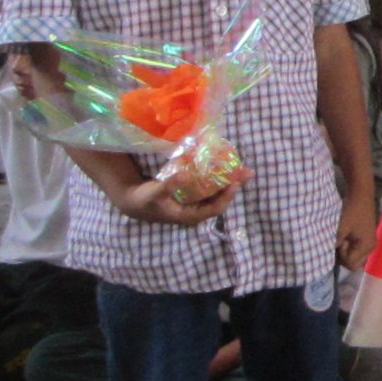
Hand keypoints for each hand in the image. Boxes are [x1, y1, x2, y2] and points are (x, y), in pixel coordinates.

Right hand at [113, 165, 254, 225]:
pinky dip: (216, 176)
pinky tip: (222, 165)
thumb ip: (169, 185)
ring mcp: (194, 202)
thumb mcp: (155, 193)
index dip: (226, 197)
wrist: (134, 202)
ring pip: (216, 191)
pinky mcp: (192, 194)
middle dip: (232, 185)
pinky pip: (208, 186)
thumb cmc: (146, 200)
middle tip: (246, 171)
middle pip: (220, 198)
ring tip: (240, 167)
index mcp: (190, 215)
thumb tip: (186, 175)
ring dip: (227, 179)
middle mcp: (196, 210)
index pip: (215, 209)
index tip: (235, 183)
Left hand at [336, 191, 376, 269]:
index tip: (339, 240)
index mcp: (366, 247)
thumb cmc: (351, 210)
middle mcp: (371, 247)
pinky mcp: (366, 236)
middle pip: (353, 263)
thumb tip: (327, 255)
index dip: (341, 255)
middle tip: (340, 239)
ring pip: (354, 256)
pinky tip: (345, 233)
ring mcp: (369, 242)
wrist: (360, 193)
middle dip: (344, 255)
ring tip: (342, 235)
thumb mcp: (340, 229)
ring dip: (345, 249)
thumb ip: (334, 245)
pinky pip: (355, 248)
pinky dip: (348, 244)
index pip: (350, 264)